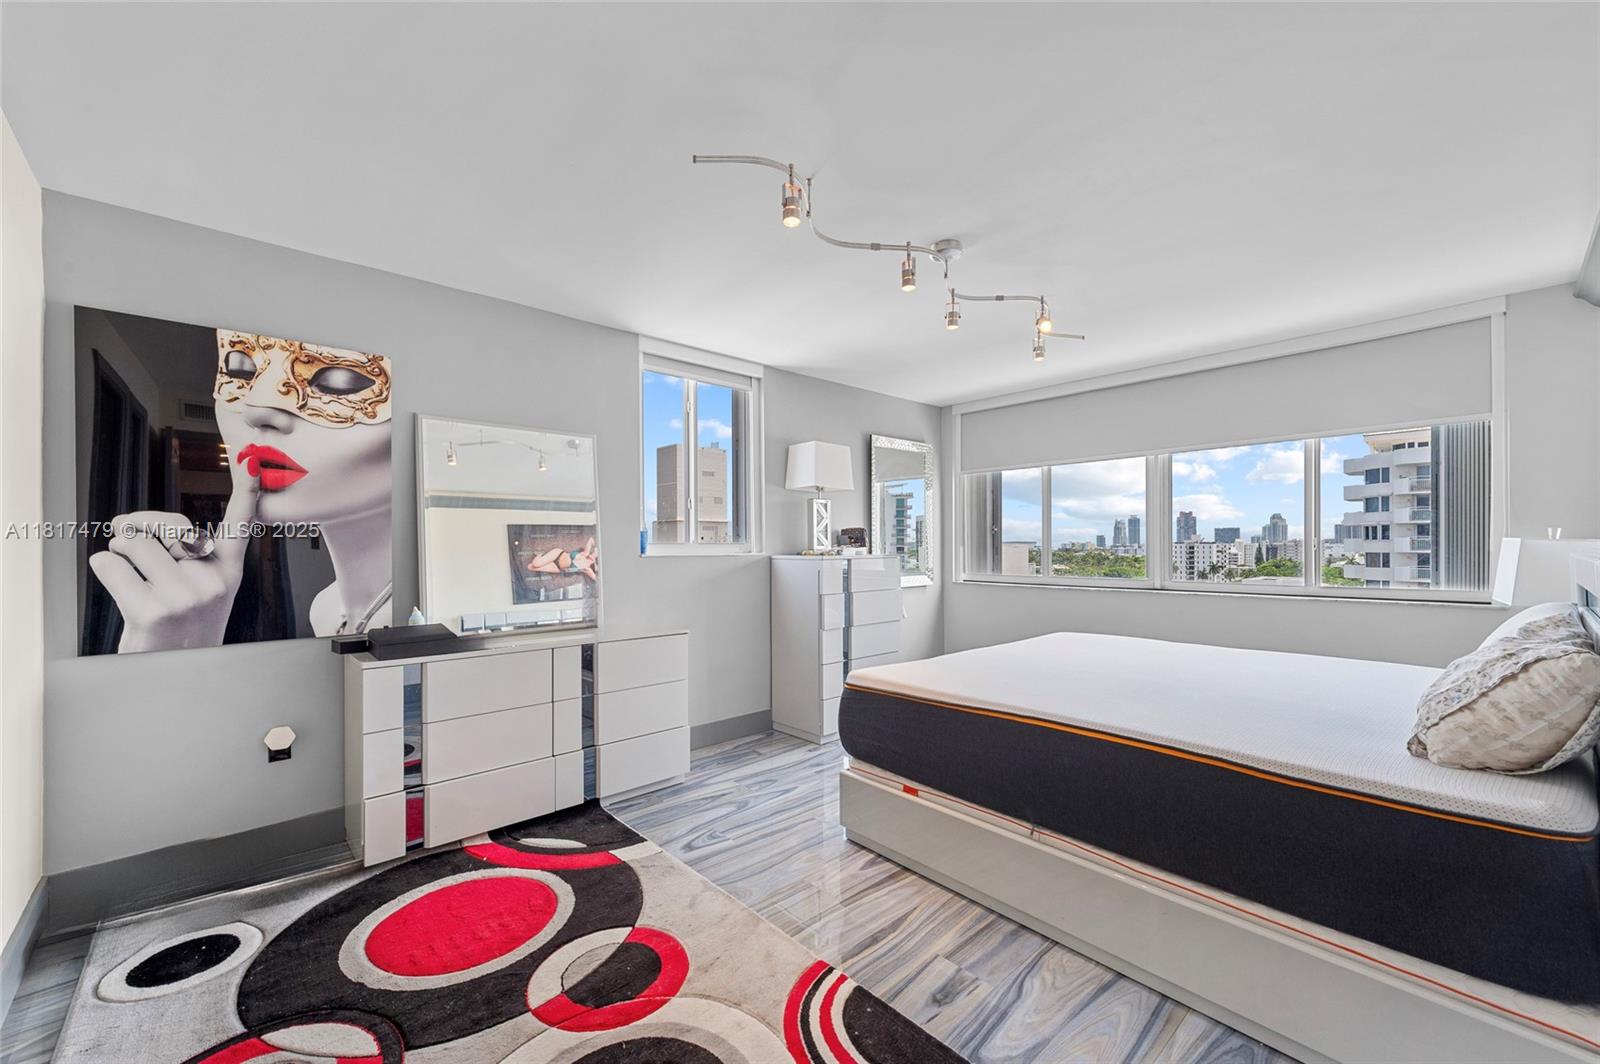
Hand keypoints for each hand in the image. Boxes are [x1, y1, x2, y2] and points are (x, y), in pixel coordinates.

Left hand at [88, 468, 259, 652]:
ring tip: (125, 570)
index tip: (255, 464)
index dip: (248, 492)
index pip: (240, 526)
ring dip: (117, 551)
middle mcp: (211, 582)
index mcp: (227, 573)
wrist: (173, 677)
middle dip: (135, 526)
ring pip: (133, 542)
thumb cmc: (180, 630)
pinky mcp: (152, 610)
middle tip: (123, 535)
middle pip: (164, 526)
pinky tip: (118, 588)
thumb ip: (189, 557)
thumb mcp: (202, 593)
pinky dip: (104, 569)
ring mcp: (184, 597)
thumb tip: (138, 525)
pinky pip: (110, 563)